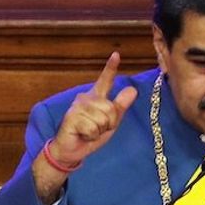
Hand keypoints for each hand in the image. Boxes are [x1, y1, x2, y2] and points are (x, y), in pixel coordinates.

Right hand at [51, 51, 138, 165]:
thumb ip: (120, 107)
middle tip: (97, 129)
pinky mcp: (72, 117)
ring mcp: (77, 107)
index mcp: (96, 97)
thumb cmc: (90, 135)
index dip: (110, 68)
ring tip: (88, 132)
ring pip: (102, 119)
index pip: (105, 81)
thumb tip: (133, 90)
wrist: (72, 150)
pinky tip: (82, 135)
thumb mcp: (110, 122)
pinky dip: (91, 136)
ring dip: (99, 131)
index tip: (116, 54)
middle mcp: (86, 98)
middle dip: (108, 124)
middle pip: (111, 109)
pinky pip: (93, 129)